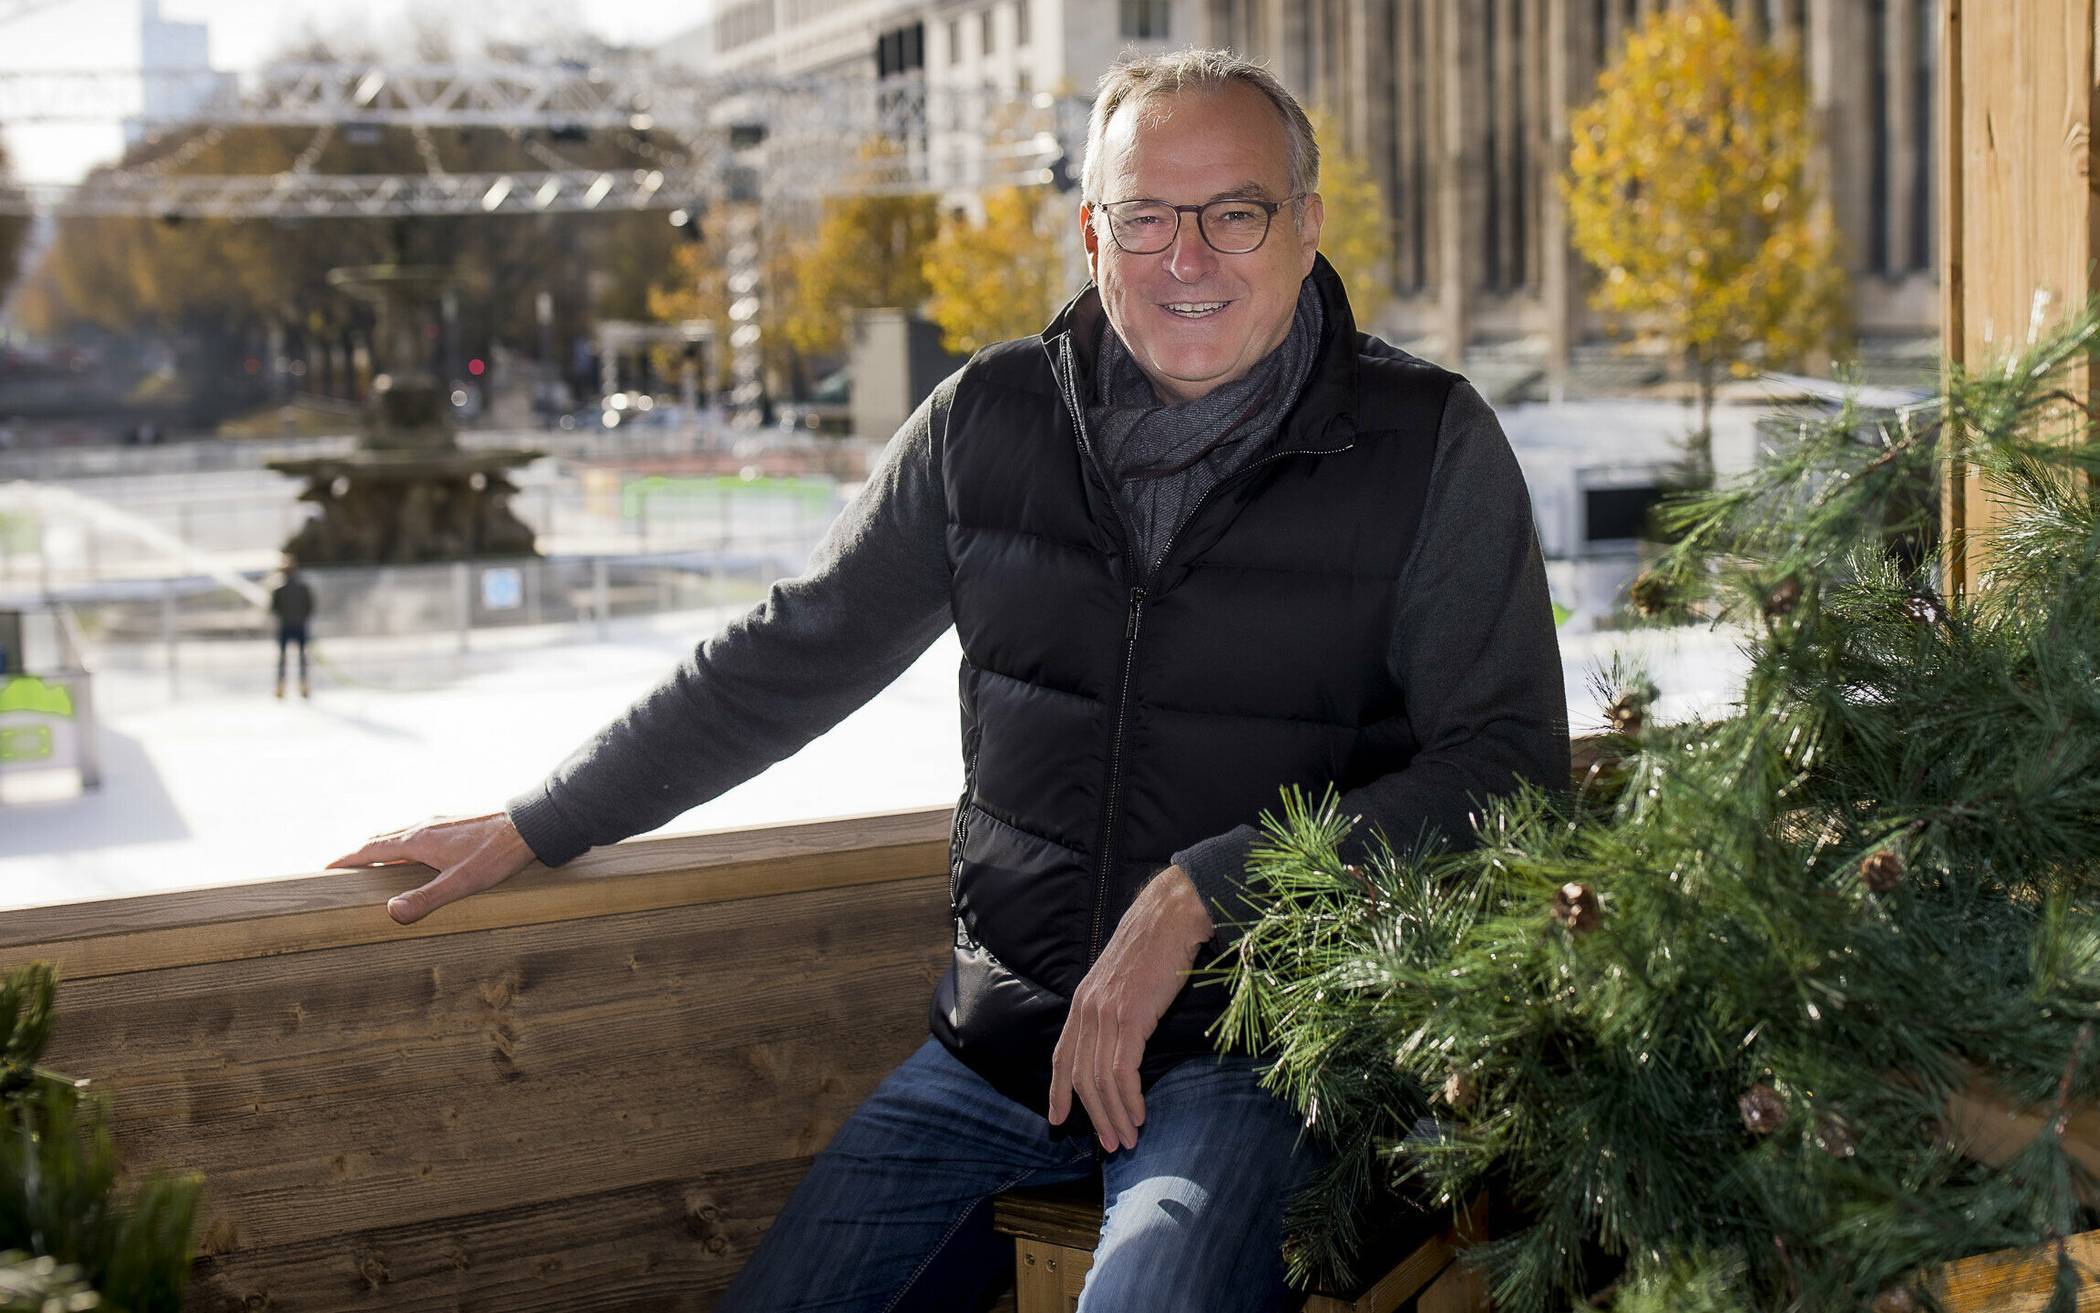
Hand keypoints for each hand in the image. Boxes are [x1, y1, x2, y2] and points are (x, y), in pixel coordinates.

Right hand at [327, 811, 537, 924]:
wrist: (529, 826)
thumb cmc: (496, 856)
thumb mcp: (460, 883)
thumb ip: (425, 899)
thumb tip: (390, 913)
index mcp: (417, 840)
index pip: (370, 849)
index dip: (346, 860)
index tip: (324, 870)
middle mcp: (424, 826)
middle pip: (382, 840)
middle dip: (360, 855)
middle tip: (345, 872)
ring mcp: (441, 822)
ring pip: (401, 835)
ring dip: (383, 849)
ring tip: (377, 866)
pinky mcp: (456, 824)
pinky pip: (419, 834)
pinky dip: (405, 845)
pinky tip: (420, 857)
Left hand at [1048, 865, 1215, 1152]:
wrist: (1172, 915)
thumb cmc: (1155, 944)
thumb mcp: (1122, 978)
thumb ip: (1112, 1006)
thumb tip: (1118, 1038)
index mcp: (1082, 1000)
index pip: (1061, 1055)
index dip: (1058, 1090)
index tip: (1057, 1120)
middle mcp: (1087, 1009)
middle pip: (1081, 1076)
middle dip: (1094, 1115)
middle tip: (1109, 1143)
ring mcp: (1106, 1013)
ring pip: (1101, 1080)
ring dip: (1114, 1115)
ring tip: (1127, 1139)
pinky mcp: (1130, 1017)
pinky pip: (1123, 1072)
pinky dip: (1129, 1100)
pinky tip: (1139, 1115)